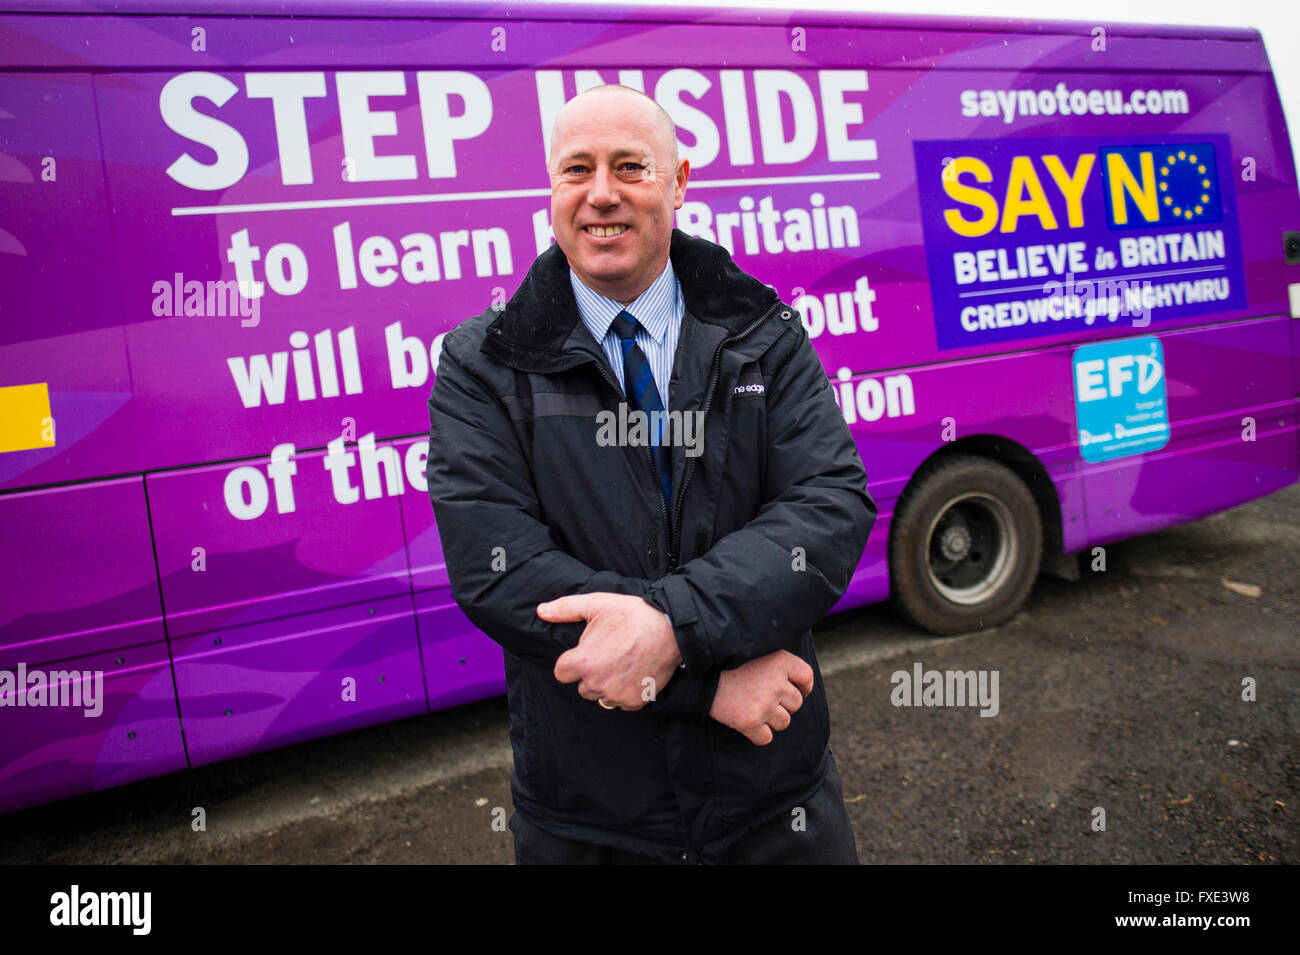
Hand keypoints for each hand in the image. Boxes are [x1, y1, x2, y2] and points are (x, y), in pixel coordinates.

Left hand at [542, 593, 681, 709]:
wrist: (672, 630)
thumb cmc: (632, 615)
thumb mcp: (597, 604)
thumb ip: (565, 609)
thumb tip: (540, 611)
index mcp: (583, 663)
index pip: (561, 672)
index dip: (571, 661)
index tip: (586, 652)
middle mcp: (596, 684)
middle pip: (581, 686)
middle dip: (590, 674)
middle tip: (608, 654)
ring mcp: (616, 695)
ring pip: (601, 696)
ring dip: (607, 685)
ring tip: (622, 663)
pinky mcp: (635, 702)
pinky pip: (622, 703)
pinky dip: (626, 691)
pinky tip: (634, 672)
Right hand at [709, 650, 813, 744]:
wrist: (699, 675)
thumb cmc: (729, 664)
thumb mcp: (757, 653)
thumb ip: (779, 665)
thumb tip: (800, 686)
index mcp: (780, 661)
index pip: (806, 677)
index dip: (804, 687)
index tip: (798, 690)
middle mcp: (776, 682)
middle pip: (796, 703)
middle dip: (783, 705)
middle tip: (763, 698)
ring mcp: (764, 704)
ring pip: (784, 722)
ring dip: (771, 720)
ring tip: (753, 708)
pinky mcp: (750, 721)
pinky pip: (766, 738)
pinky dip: (758, 734)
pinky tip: (747, 722)